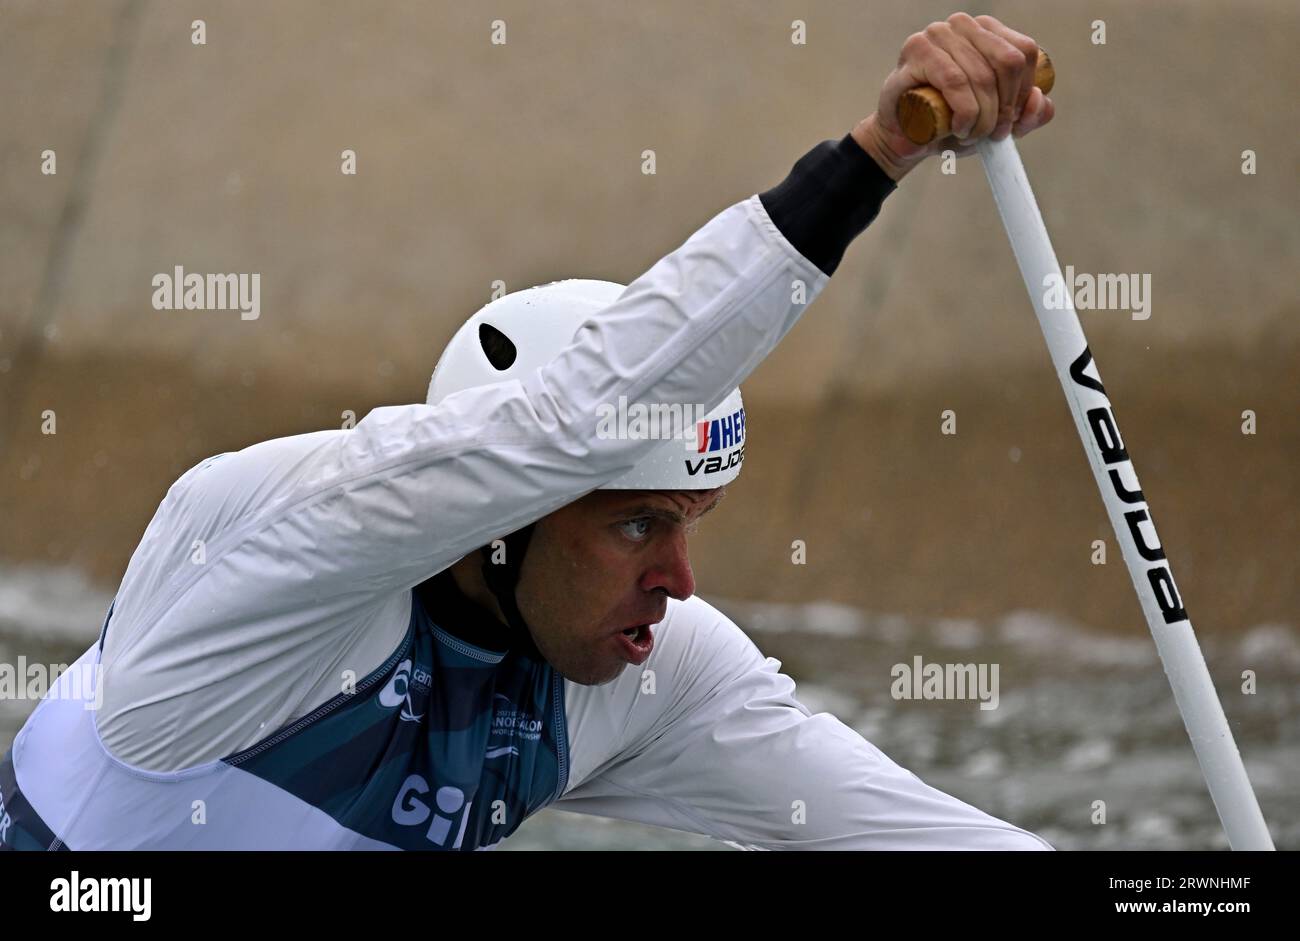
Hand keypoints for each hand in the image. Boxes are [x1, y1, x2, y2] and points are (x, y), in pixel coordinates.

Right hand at [851, 12, 1054, 181]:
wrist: (904, 138)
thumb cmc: (948, 124)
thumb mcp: (996, 123)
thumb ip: (1027, 115)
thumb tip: (1038, 101)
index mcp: (989, 32)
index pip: (1024, 53)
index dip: (1023, 93)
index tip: (1010, 124)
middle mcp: (965, 25)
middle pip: (1008, 63)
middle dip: (1004, 108)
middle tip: (991, 135)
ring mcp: (939, 33)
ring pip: (982, 76)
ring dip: (982, 118)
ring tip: (969, 136)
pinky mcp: (917, 49)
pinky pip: (955, 81)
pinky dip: (964, 111)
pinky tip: (958, 128)